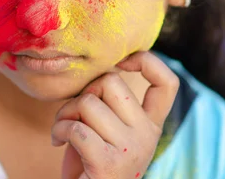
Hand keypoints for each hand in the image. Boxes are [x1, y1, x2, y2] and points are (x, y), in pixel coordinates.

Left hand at [51, 52, 178, 178]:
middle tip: (73, 114)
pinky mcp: (109, 163)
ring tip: (62, 130)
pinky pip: (76, 128)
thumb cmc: (90, 162)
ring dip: (64, 114)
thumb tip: (101, 68)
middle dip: (83, 92)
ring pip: (88, 103)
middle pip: (111, 82)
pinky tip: (57, 141)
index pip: (167, 83)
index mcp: (151, 124)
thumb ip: (110, 103)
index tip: (121, 62)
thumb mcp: (108, 129)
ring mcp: (132, 149)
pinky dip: (59, 130)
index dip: (146, 61)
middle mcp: (148, 135)